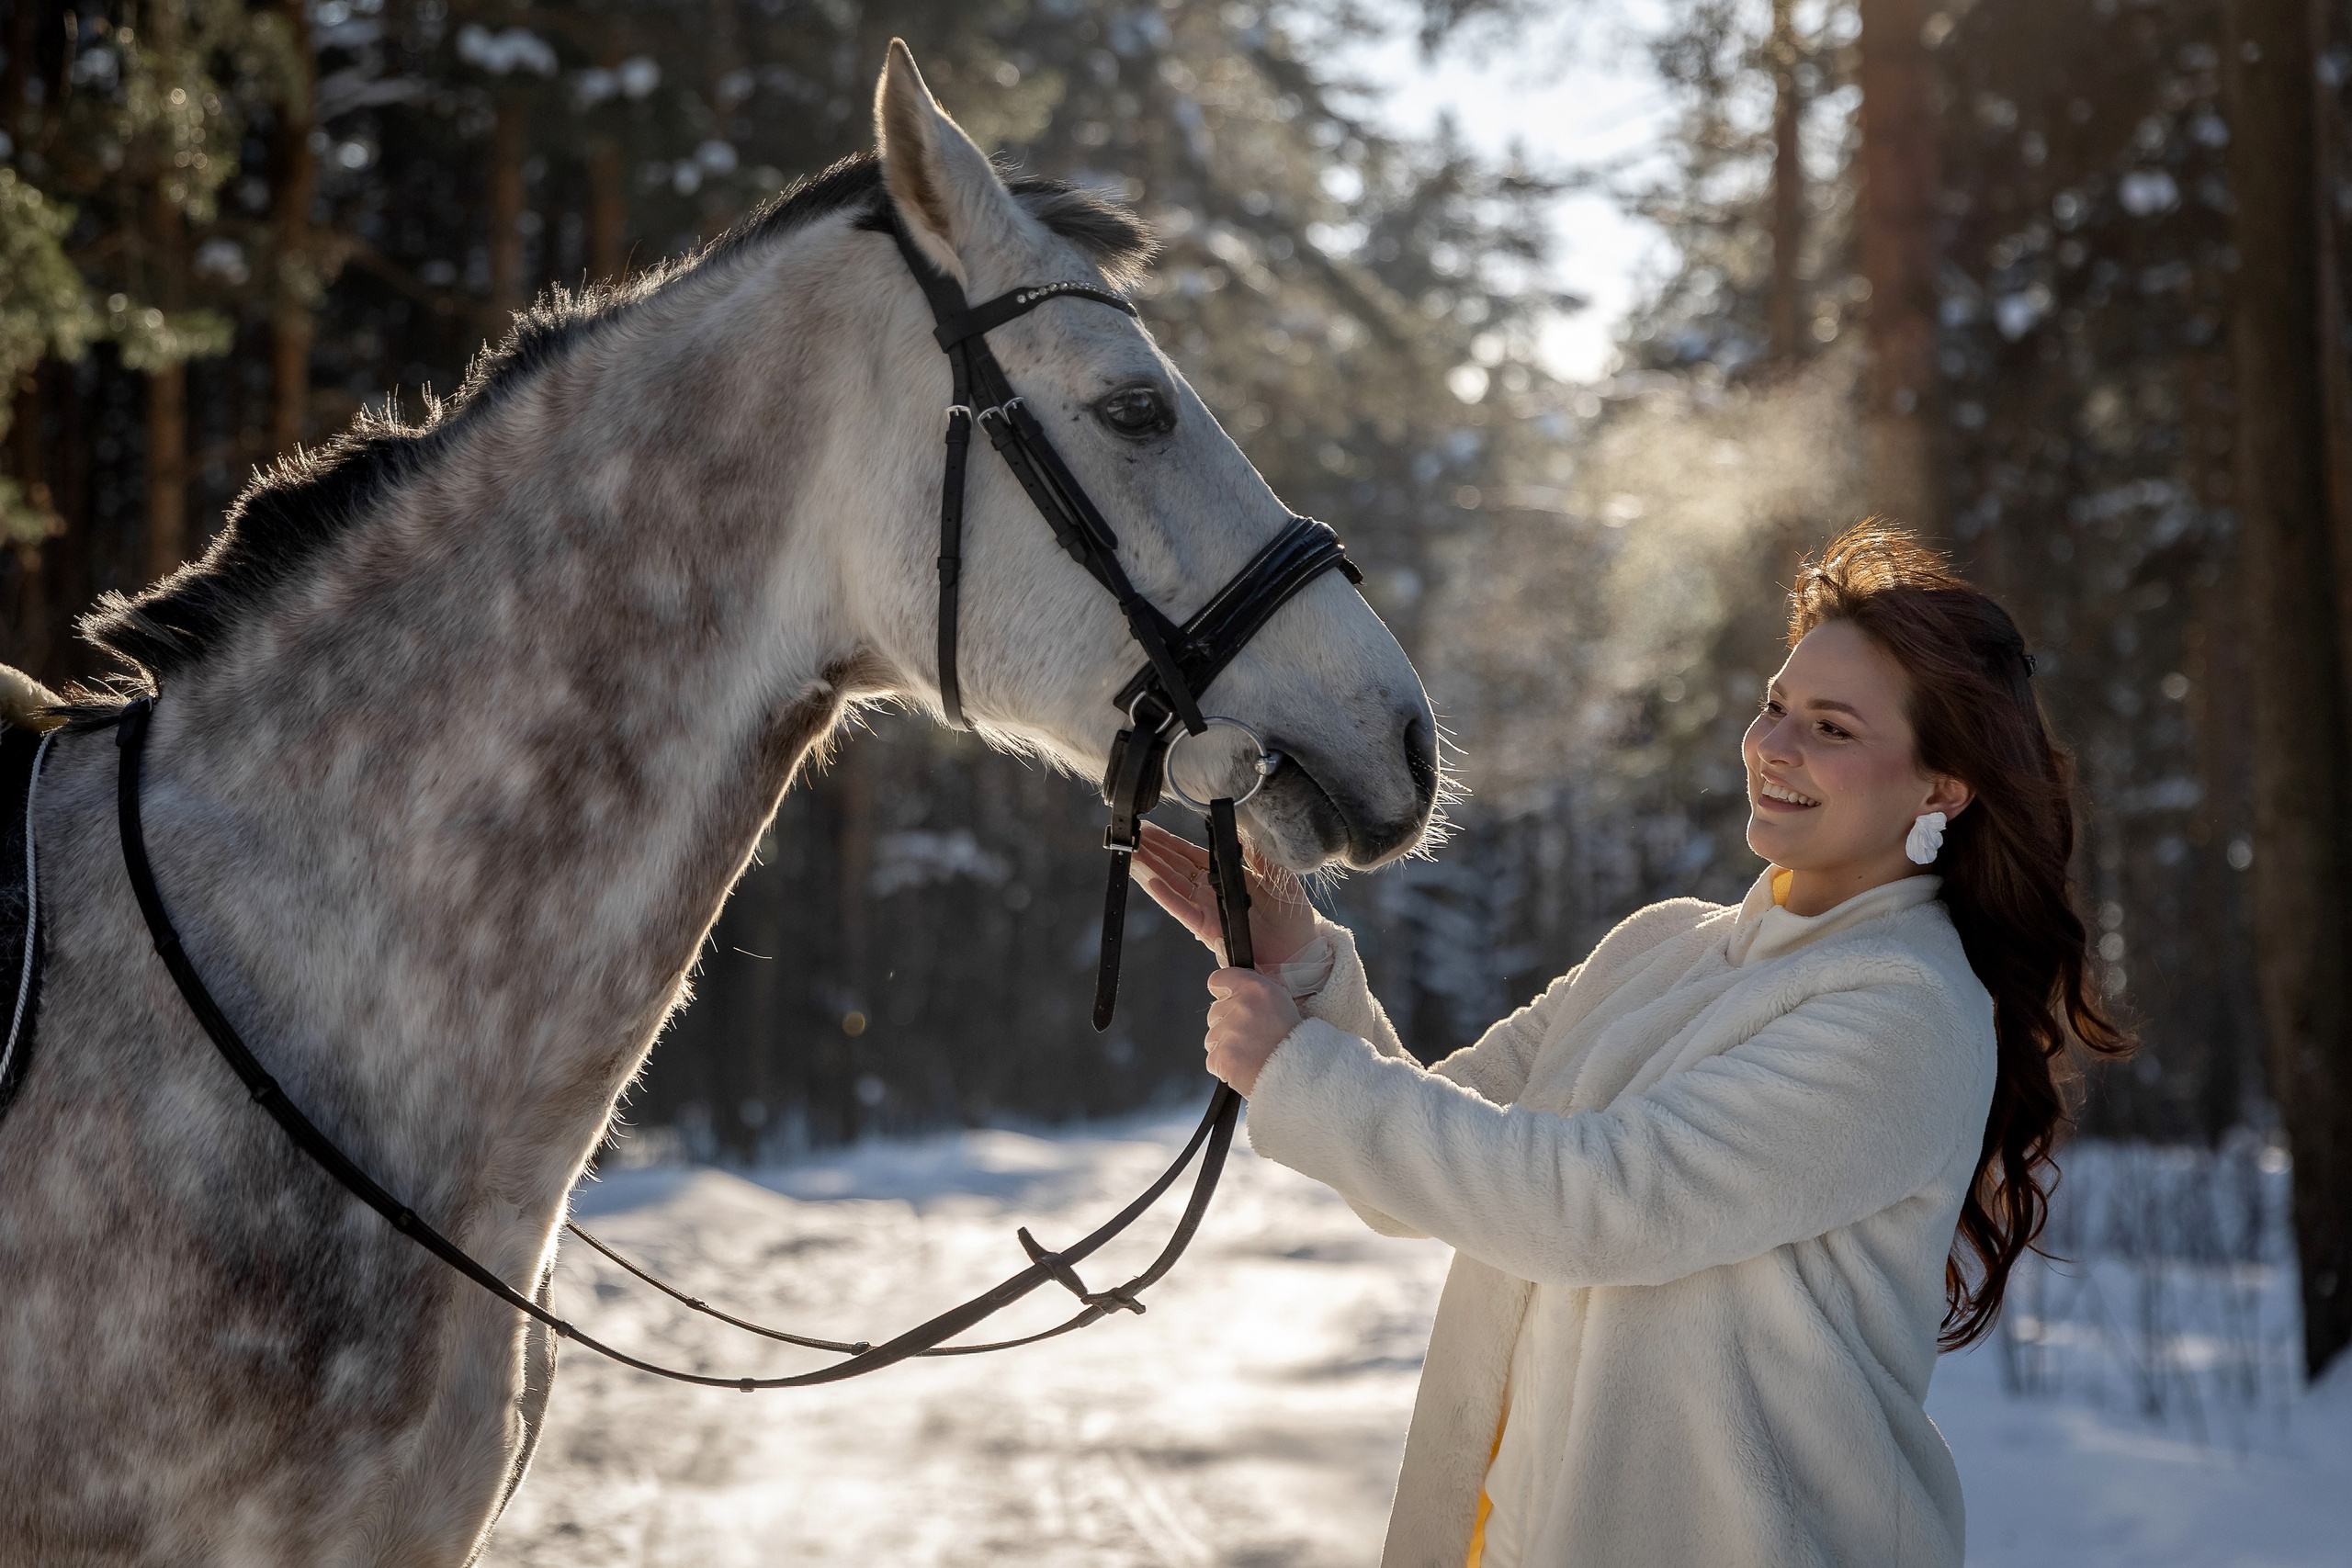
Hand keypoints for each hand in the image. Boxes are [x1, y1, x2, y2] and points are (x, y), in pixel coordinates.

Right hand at [1131, 821, 1318, 966]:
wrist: (1301, 948)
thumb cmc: (1292, 913)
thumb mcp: (1278, 872)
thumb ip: (1258, 850)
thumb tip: (1242, 827)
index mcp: (1226, 876)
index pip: (1191, 854)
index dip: (1170, 842)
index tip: (1150, 830)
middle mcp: (1212, 892)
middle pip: (1175, 867)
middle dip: (1153, 851)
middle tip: (1132, 836)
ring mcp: (1208, 909)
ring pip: (1174, 885)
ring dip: (1152, 869)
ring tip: (1132, 853)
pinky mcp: (1209, 928)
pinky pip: (1184, 910)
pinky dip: (1167, 896)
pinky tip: (1151, 882)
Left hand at [1204, 967, 1300, 1094]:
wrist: (1302, 1076)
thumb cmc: (1297, 1043)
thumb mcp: (1283, 1003)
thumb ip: (1256, 993)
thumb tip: (1236, 990)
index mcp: (1257, 989)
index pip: (1219, 979)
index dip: (1223, 991)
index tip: (1229, 999)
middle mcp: (1241, 1006)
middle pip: (1215, 1011)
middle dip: (1227, 1024)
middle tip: (1252, 1037)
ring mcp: (1228, 1032)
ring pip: (1213, 1037)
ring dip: (1226, 1046)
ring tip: (1252, 1055)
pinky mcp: (1221, 1057)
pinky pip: (1213, 1060)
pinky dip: (1225, 1066)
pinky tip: (1246, 1068)